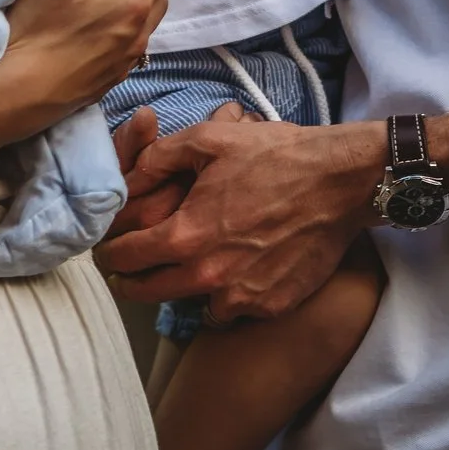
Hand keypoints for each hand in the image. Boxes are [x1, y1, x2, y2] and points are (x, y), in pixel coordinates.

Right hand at [0, 0, 178, 135]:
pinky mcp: (109, 81)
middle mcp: (139, 34)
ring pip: (147, 24)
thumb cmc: (37, 32)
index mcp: (134, 3)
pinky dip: (123, 32)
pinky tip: (95, 28)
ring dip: (139, 4)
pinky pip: (129, 49)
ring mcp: (125, 62)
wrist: (18, 94)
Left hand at [99, 116, 382, 321]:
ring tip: (187, 269)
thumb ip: (159, 157)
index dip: (109, 254)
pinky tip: (231, 272)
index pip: (124, 259)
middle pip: (148, 292)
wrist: (340, 181)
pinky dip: (226, 296)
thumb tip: (129, 175)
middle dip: (132, 280)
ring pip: (192, 306)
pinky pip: (232, 309)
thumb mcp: (210, 139)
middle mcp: (208, 276)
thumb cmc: (276, 156)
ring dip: (183, 290)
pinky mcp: (270, 306)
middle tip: (130, 270)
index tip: (108, 252)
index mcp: (185, 236)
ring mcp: (241, 297)